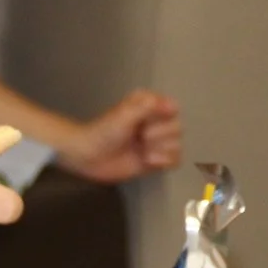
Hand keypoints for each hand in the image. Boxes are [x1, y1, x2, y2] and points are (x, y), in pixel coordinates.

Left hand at [59, 90, 182, 183]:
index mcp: (150, 105)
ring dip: (160, 149)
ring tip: (142, 151)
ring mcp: (157, 142)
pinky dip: (164, 161)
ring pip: (177, 145)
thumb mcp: (125, 114)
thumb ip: (148, 106)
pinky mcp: (156, 160)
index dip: (165, 117)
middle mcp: (156, 122)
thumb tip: (173, 105)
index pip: (173, 107)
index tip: (148, 123)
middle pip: (177, 128)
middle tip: (140, 137)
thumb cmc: (104, 131)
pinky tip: (148, 161)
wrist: (90, 156)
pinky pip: (175, 160)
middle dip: (159, 135)